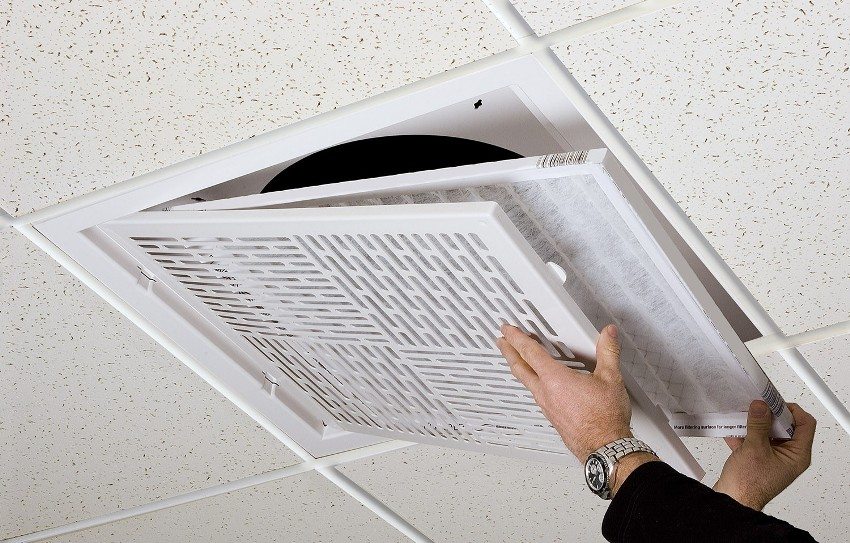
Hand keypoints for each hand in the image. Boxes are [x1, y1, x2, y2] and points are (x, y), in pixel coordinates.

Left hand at [496, 323, 633, 462]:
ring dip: (520, 368)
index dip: (516, 337)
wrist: (605, 448)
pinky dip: (533, 384)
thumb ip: (608, 351)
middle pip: (520, 368)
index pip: (530, 352)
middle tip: (502, 342)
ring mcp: (547, 407)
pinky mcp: (552, 418)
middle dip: (509, 352)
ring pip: (527, 383)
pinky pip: (537, 396)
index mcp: (555, 379)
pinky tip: (541, 386)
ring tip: (518, 361)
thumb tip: (608, 334)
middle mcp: (546, 393)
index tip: (507, 330)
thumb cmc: (605, 418)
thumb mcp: (610, 378)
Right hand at [713, 401, 816, 510]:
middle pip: (785, 426)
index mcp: (797, 455)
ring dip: (755, 424)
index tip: (774, 403)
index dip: (791, 410)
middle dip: (769, 415)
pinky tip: (734, 431)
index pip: (805, 424)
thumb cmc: (749, 484)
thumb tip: (761, 406)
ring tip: (744, 417)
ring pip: (768, 432)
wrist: (733, 499)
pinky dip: (745, 433)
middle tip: (758, 407)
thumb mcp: (754, 448)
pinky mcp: (759, 458)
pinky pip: (756, 439)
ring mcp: (774, 457)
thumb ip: (758, 424)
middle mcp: (789, 456)